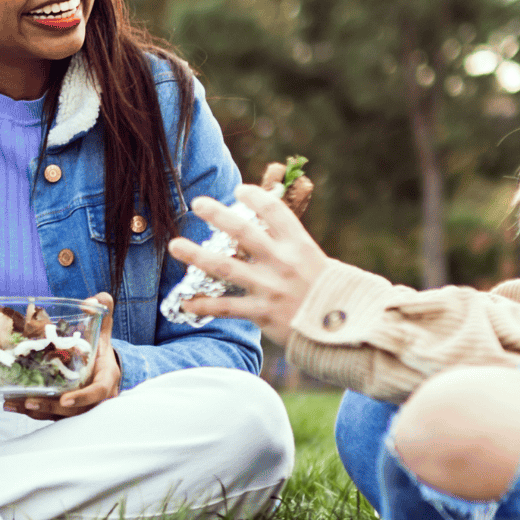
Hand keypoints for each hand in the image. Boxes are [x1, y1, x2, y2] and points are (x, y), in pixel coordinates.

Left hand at [9, 292, 118, 418]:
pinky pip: (47, 413)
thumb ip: (101, 314)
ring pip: (57, 414)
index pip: (97, 393)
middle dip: (51, 407)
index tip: (65, 399)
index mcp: (105, 379)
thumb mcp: (103, 332)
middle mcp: (93, 398)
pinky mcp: (64, 409)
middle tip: (30, 400)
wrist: (102, 368)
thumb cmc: (100, 351)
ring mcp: (78, 406)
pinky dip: (29, 409)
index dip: (82, 398)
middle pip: (73, 410)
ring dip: (35, 410)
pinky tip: (11, 403)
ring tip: (12, 403)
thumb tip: (92, 300)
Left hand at [166, 182, 331, 344]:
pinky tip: (185, 302)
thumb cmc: (330, 292)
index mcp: (299, 245)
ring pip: (225, 268)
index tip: (238, 189)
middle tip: (198, 203)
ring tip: (175, 245)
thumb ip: (289, 246)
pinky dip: (204, 305)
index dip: (255, 196)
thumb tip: (265, 225)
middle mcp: (282, 262)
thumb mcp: (316, 260)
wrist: (344, 330)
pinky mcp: (262, 312)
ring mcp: (270, 288)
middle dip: (218, 215)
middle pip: (243, 231)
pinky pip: (226, 307)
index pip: (274, 211)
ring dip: (197, 255)